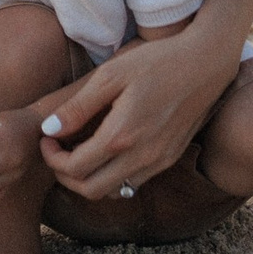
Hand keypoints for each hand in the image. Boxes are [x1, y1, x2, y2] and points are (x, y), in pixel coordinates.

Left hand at [40, 32, 234, 200]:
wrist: (206, 63)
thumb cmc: (156, 62)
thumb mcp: (110, 76)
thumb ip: (78, 107)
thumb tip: (49, 130)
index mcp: (122, 136)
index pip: (75, 169)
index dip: (51, 158)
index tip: (47, 138)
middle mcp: (142, 157)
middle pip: (91, 191)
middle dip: (66, 176)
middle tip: (57, 150)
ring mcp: (159, 161)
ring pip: (114, 191)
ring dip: (90, 179)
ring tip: (80, 150)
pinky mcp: (170, 158)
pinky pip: (135, 182)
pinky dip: (113, 176)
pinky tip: (107, 150)